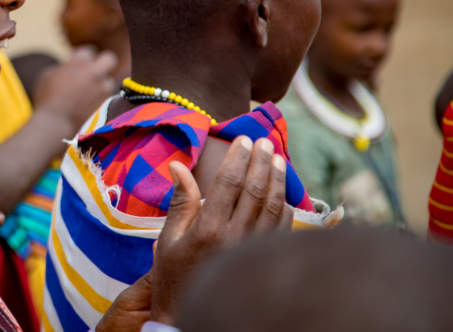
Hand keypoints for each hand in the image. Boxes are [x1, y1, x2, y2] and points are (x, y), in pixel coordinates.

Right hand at [35, 48, 117, 131]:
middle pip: (109, 59)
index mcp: (79, 62)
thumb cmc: (46, 98)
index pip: (87, 52)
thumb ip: (62, 67)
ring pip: (109, 81)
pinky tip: (88, 105)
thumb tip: (69, 67)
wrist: (55, 124)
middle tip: (94, 71)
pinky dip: (100, 99)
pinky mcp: (105, 104)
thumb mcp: (47, 75)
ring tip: (88, 94)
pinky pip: (107, 98)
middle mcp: (95, 72)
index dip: (81, 58)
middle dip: (103, 63)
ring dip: (101, 85)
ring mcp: (102, 89)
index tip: (76, 65)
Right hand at [96, 136, 291, 331]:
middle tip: (265, 142)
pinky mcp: (263, 261)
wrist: (188, 316)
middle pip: (255, 191)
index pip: (228, 183)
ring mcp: (252, 251)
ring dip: (277, 180)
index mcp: (208, 229)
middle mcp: (234, 238)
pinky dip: (285, 206)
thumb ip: (180, 201)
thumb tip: (176, 166)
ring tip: (278, 159)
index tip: (242, 140)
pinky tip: (283, 192)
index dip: (237, 158)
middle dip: (261, 162)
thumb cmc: (173, 276)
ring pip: (273, 208)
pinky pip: (281, 228)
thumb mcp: (167, 238)